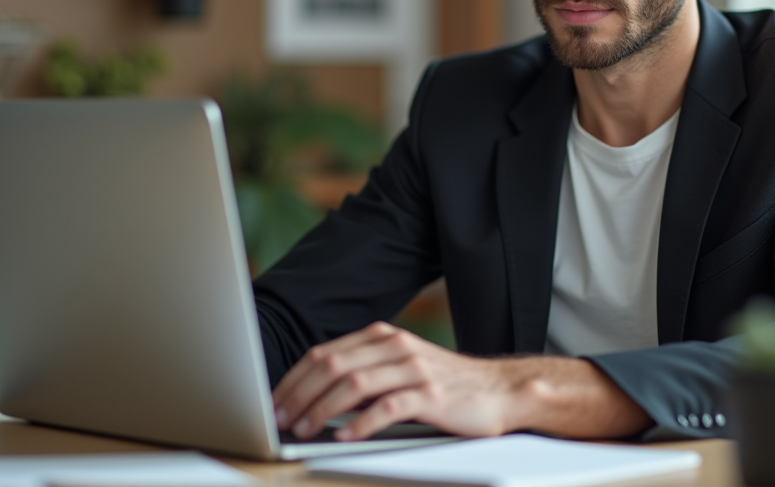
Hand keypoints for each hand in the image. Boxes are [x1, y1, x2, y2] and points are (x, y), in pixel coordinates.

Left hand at [272, 322, 516, 440]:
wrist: (499, 391)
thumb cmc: (445, 386)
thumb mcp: (400, 369)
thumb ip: (365, 373)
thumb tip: (315, 395)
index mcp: (383, 337)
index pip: (325, 353)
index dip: (294, 379)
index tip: (274, 402)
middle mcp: (396, 346)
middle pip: (333, 365)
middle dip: (300, 394)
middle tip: (280, 419)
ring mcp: (414, 369)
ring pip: (355, 384)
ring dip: (322, 409)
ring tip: (303, 429)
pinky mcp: (432, 395)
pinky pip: (388, 407)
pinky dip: (361, 423)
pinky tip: (344, 437)